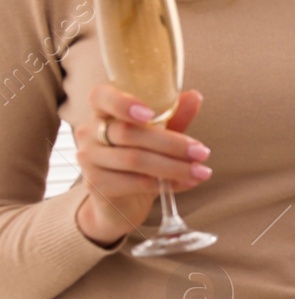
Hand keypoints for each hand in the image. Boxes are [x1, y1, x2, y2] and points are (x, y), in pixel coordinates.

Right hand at [74, 85, 208, 246]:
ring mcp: (88, 160)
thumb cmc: (141, 159)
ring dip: (174, 166)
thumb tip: (195, 97)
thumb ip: (173, 116)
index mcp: (102, 112)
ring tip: (201, 172)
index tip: (150, 114)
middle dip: (171, 143)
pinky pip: (134, 182)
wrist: (122, 201)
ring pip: (134, 159)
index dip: (123, 103)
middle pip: (129, 133)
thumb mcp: (159, 136)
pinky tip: (186, 184)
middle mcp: (88, 132)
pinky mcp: (95, 185)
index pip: (101, 97)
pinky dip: (165, 183)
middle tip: (202, 152)